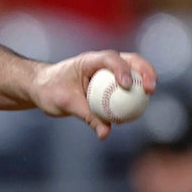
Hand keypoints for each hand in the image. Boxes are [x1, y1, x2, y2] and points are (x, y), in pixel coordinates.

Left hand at [32, 50, 157, 139]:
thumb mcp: (65, 103)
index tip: (126, 86)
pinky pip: (126, 88)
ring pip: (132, 71)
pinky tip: (138, 109)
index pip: (109, 58)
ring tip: (150, 94)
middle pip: (129, 60)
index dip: (121, 69)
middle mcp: (100, 63)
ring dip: (144, 79)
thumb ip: (87, 116)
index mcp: (88, 61)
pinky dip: (134, 94)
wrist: (41, 88)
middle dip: (144, 70)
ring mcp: (106, 72)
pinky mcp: (109, 83)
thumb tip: (105, 133)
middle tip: (150, 89)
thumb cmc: (49, 90)